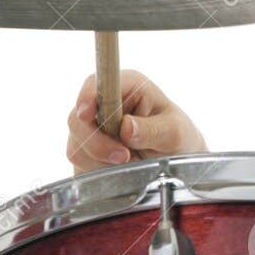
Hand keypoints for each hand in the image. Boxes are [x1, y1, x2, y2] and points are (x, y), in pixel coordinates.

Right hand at [66, 70, 207, 175]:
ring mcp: (92, 126)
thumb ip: (153, 130)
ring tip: (132, 160)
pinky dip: (99, 170)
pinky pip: (80, 162)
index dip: (87, 97)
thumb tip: (126, 127)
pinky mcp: (86, 149)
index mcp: (128, 86)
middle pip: (77, 119)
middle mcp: (105, 102)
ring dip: (102, 160)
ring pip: (76, 145)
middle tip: (124, 156)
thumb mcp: (176, 133)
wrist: (175, 161)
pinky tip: (120, 168)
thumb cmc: (177, 137)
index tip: (87, 115)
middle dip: (97, 143)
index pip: (96, 83)